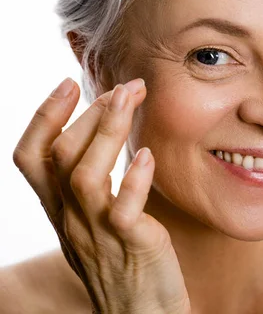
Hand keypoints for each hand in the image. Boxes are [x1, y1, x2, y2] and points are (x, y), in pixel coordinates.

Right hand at [12, 78, 190, 313]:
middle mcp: (71, 220)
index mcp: (60, 211)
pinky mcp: (131, 245)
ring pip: (85, 174)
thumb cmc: (125, 262)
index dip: (42, 117)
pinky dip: (135, 179)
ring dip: (108, 130)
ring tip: (131, 99)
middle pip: (59, 155)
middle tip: (125, 87)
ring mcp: (98, 233)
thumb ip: (91, 185)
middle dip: (90, 112)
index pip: (29, 158)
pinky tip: (149, 156)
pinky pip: (124, 209)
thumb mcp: (94, 221)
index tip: (67, 84)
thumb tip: (101, 136)